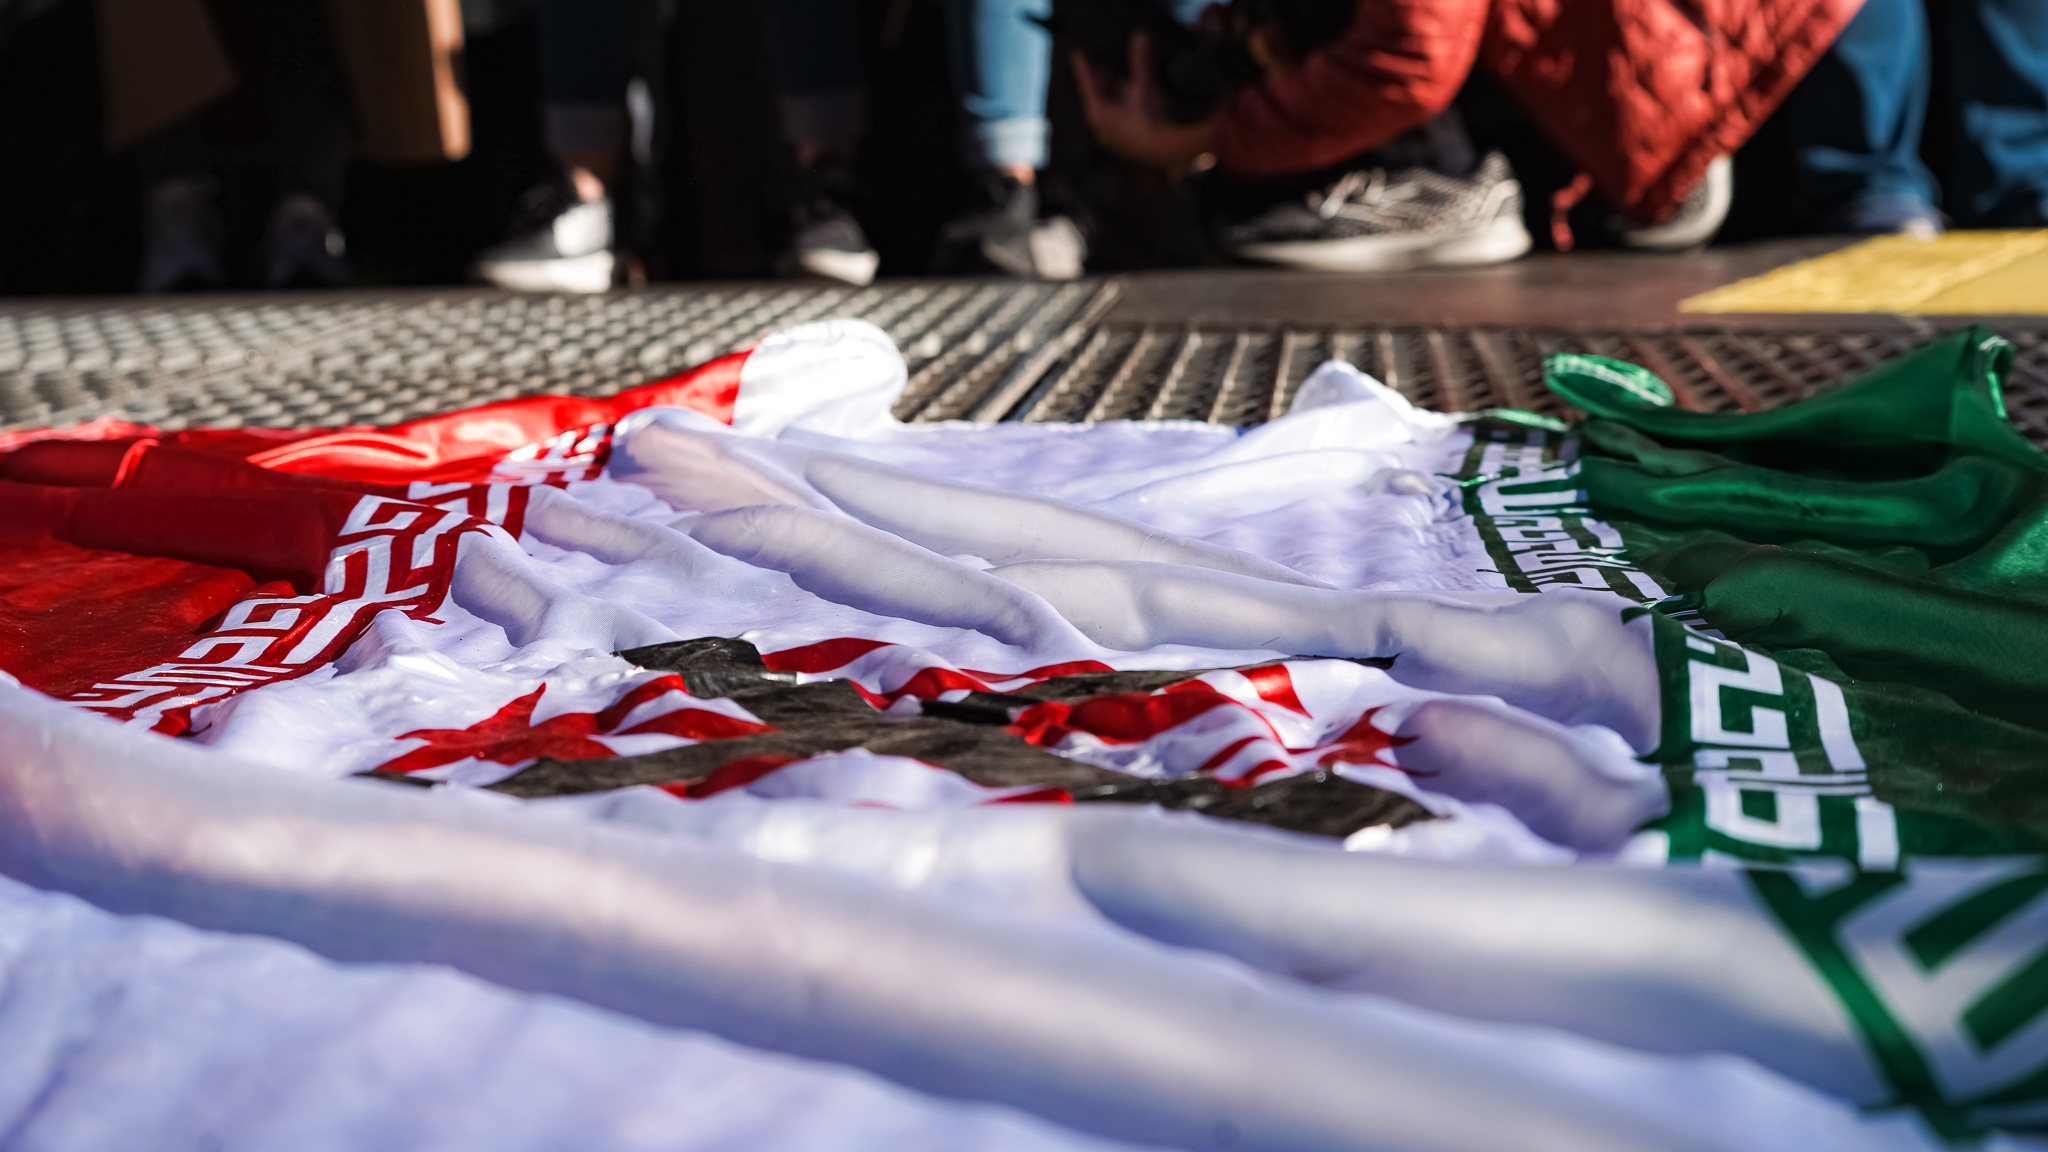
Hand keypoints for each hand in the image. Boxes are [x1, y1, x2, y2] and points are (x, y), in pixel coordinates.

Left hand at [1071, 31, 1215, 169]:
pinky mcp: (1125, 143)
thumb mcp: (1144, 86)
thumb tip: (1139, 37)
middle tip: (1105, 58)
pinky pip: (1119, 118)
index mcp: (1097, 114)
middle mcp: (1100, 128)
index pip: (1086, 83)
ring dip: (1116, 91)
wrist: (1170, 150)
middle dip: (1103, 77)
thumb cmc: (1152, 119)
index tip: (1078, 52)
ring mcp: (1112, 137)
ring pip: (1109, 107)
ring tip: (1122, 74)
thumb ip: (1140, 61)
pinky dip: (1124, 104)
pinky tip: (1134, 95)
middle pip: (1098, 95)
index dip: (1084, 65)